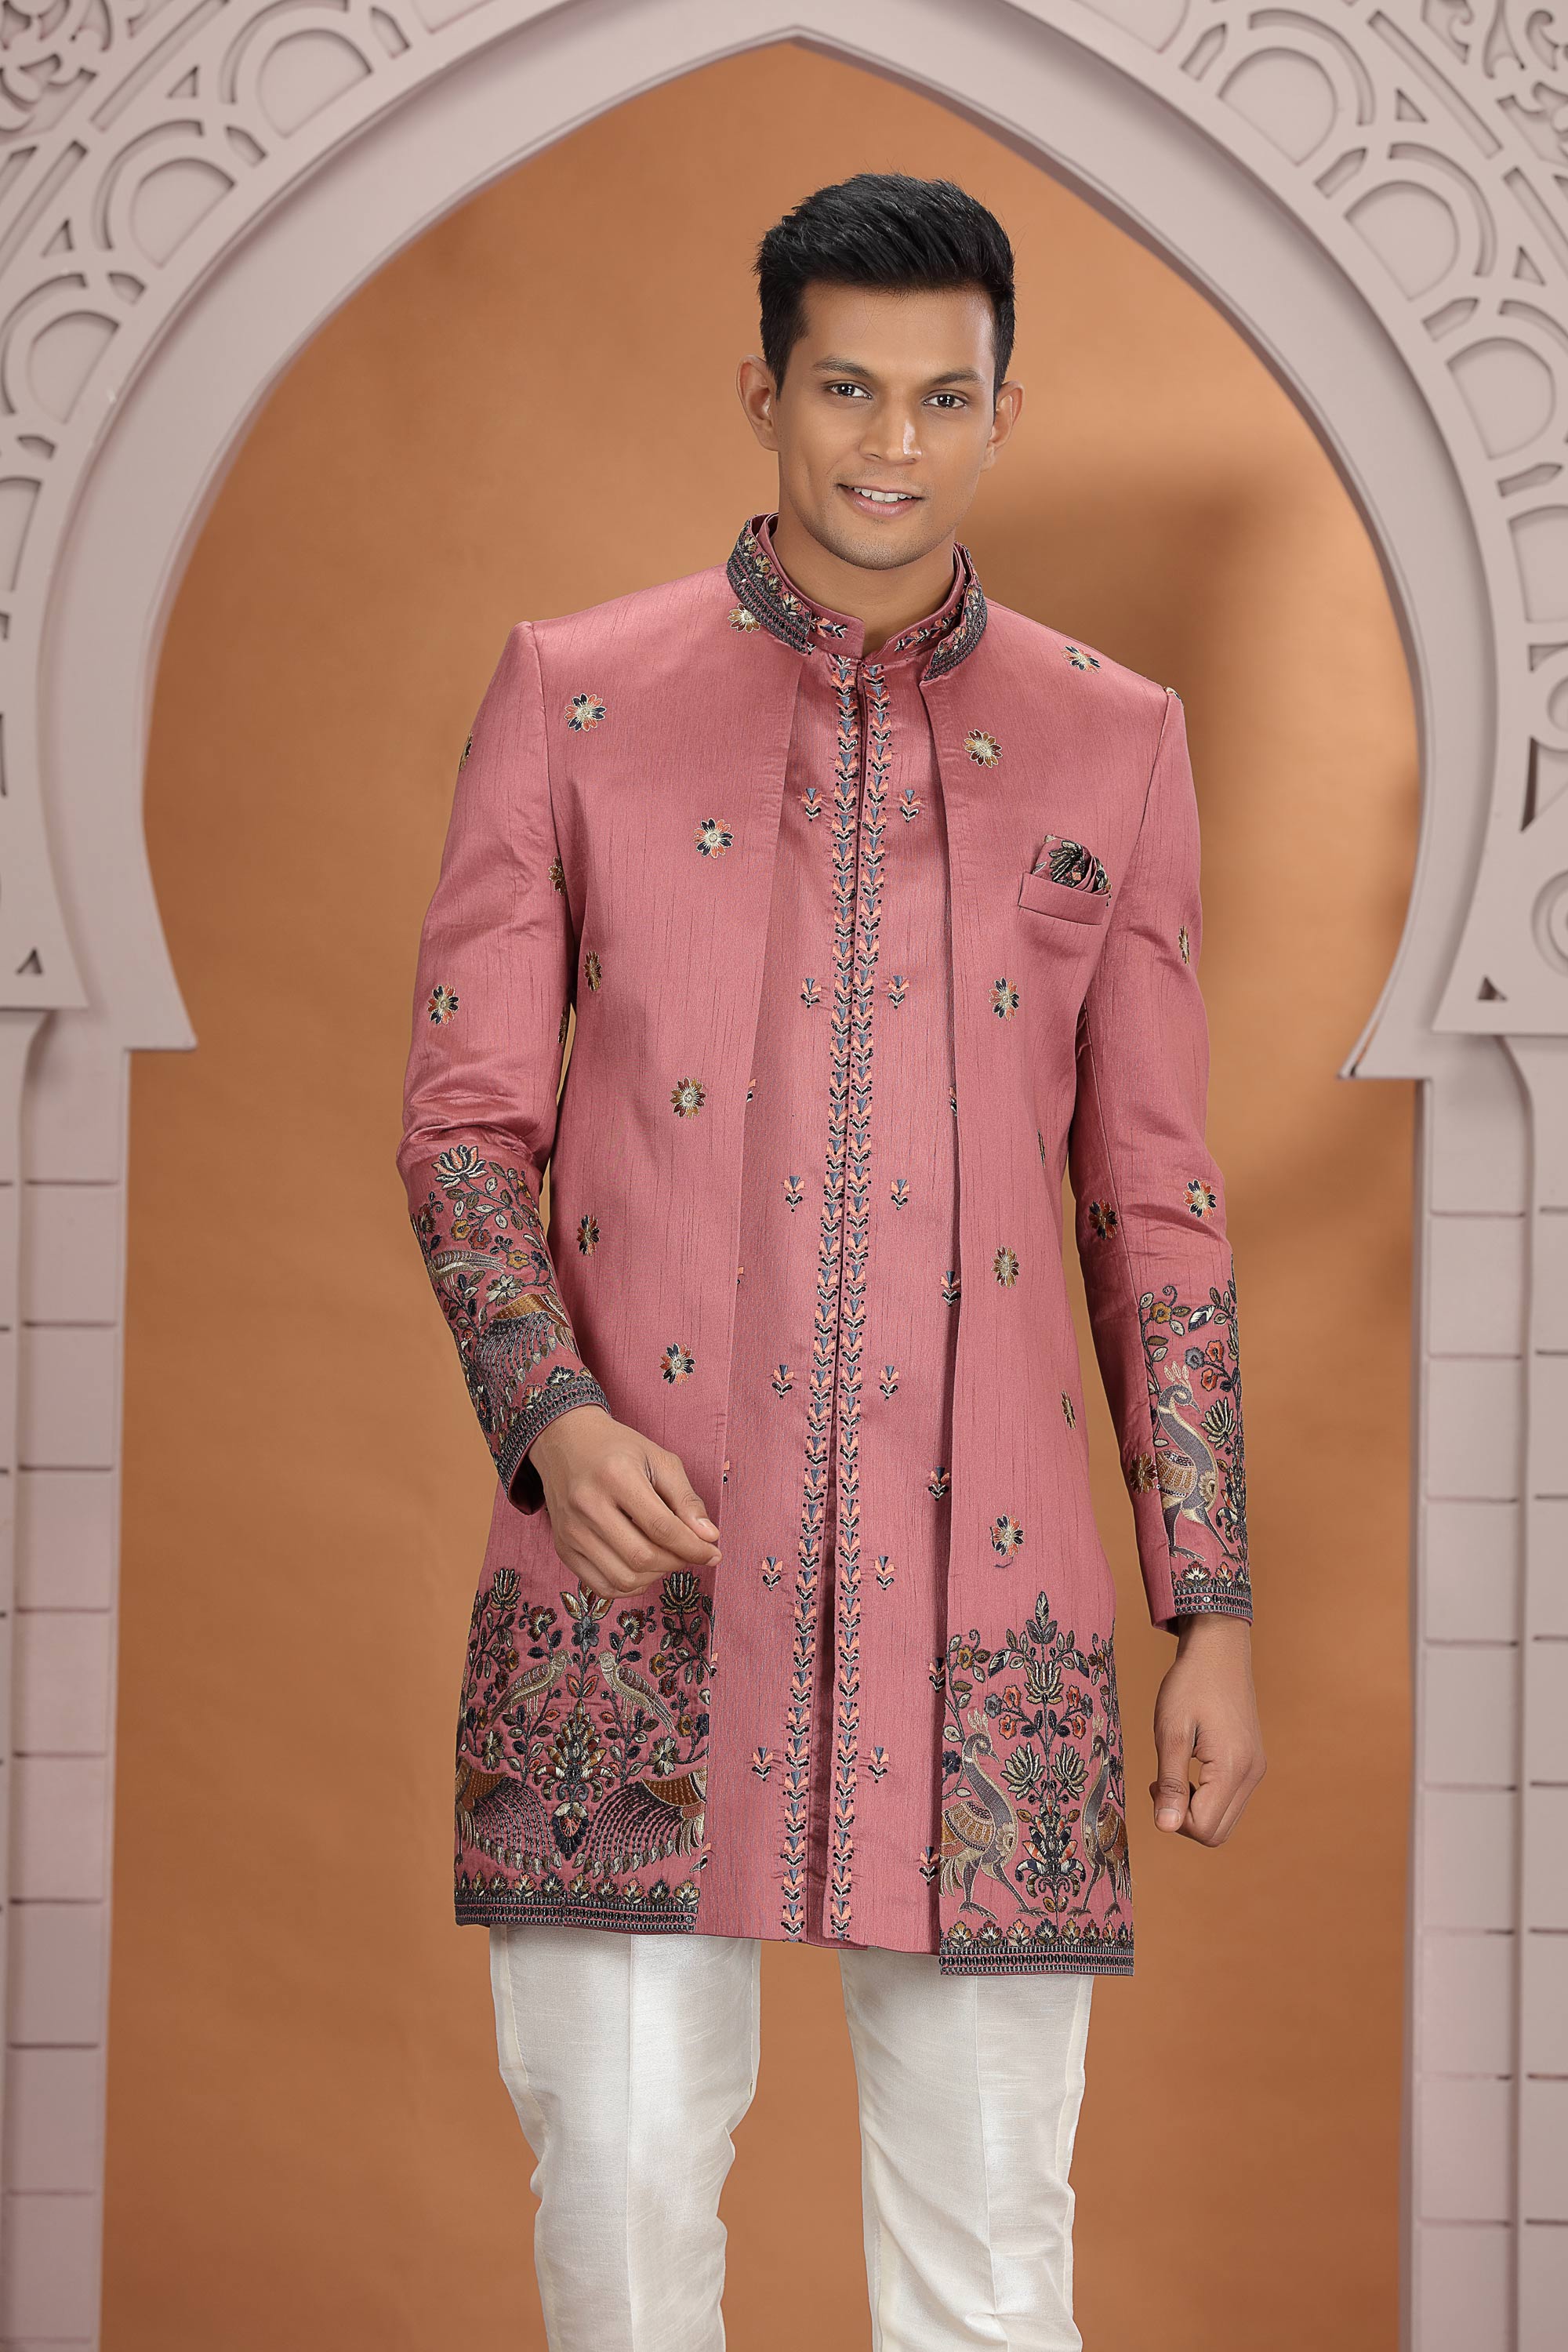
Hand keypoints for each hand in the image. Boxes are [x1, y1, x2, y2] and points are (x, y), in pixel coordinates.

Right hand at [526, 1405, 721, 1600]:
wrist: (566, 1441)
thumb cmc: (618, 1449)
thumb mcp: (659, 1460)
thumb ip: (686, 1499)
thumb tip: (709, 1538)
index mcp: (616, 1476)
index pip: (662, 1528)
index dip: (694, 1547)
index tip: (713, 1553)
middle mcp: (588, 1505)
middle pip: (643, 1557)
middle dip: (677, 1562)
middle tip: (689, 1552)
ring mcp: (571, 1530)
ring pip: (623, 1578)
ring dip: (655, 1576)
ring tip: (664, 1557)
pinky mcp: (562, 1547)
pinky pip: (602, 1586)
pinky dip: (629, 1586)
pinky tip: (641, 1568)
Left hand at [1149, 1611, 1264, 1844]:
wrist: (1218, 1651)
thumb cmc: (1189, 1686)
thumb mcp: (1171, 1733)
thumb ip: (1171, 1783)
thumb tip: (1166, 1827)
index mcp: (1233, 1768)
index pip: (1204, 1829)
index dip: (1173, 1818)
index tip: (1155, 1784)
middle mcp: (1252, 1775)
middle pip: (1218, 1833)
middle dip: (1185, 1819)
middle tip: (1163, 1783)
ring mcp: (1256, 1769)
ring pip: (1225, 1819)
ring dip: (1196, 1808)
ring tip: (1175, 1772)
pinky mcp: (1253, 1762)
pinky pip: (1231, 1800)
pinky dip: (1208, 1796)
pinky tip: (1191, 1768)